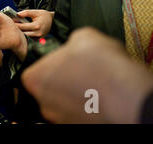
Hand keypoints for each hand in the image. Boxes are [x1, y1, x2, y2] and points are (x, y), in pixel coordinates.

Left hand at [15, 10, 53, 37]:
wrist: (53, 21)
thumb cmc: (45, 16)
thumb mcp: (36, 12)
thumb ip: (26, 12)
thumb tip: (17, 14)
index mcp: (36, 26)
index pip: (22, 27)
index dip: (16, 24)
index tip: (11, 22)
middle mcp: (37, 33)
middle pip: (23, 33)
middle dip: (17, 30)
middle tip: (12, 26)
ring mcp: (38, 37)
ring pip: (26, 37)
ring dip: (21, 33)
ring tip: (16, 29)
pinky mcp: (38, 39)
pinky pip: (29, 38)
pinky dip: (25, 35)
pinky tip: (22, 31)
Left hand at [22, 27, 152, 123]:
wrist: (127, 95)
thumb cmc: (101, 67)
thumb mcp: (82, 36)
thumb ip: (70, 42)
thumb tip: (75, 43)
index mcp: (34, 78)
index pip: (35, 70)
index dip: (51, 63)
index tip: (63, 60)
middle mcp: (43, 102)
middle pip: (49, 86)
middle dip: (63, 78)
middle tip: (80, 69)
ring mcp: (59, 117)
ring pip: (64, 101)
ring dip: (75, 92)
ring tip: (93, 81)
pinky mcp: (77, 125)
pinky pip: (78, 111)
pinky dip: (87, 104)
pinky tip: (99, 94)